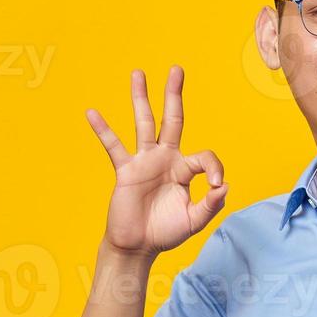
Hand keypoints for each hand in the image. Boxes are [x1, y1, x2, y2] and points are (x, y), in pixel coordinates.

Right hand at [86, 66, 226, 256]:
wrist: (138, 246)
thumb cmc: (166, 232)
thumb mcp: (194, 220)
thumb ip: (211, 205)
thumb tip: (224, 185)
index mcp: (184, 170)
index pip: (204, 156)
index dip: (213, 168)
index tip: (215, 185)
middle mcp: (165, 159)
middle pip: (172, 120)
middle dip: (174, 95)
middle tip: (176, 69)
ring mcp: (144, 162)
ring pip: (143, 124)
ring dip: (140, 98)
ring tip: (138, 74)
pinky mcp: (125, 171)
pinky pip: (113, 147)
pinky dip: (103, 130)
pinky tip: (92, 112)